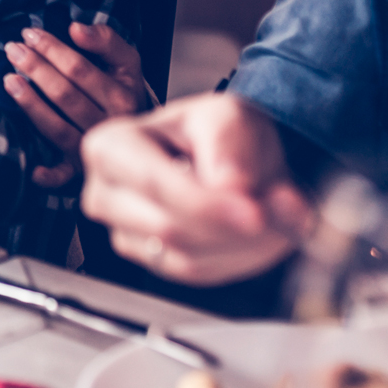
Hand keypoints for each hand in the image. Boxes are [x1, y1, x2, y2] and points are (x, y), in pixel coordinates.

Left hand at [3, 22, 149, 187]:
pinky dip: (48, 176)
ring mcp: (91, 147)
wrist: (140, 132)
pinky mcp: (78, 169)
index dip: (52, 49)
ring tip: (9, 80)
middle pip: (65, 95)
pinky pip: (62, 176)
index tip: (30, 34)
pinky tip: (31, 168)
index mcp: (121, 96)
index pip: (80, 70)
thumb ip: (106, 39)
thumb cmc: (122, 88)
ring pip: (57, 128)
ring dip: (30, 104)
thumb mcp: (126, 60)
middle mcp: (107, 124)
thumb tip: (75, 29)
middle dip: (36, 69)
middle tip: (12, 49)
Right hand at [80, 93, 313, 283]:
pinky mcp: (151, 262)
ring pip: (186, 258)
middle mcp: (105, 193)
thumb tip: (229, 183)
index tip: (255, 213)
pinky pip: (199, 273)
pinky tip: (256, 234)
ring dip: (243, 245)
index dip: (205, 204)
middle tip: (282, 211)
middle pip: (167, 228)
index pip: (153, 184)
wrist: (231, 159)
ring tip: (277, 216)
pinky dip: (238, 258)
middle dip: (231, 226)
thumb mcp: (228, 114)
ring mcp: (124, 232)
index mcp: (111, 146)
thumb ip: (228, 141)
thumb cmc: (217, 133)